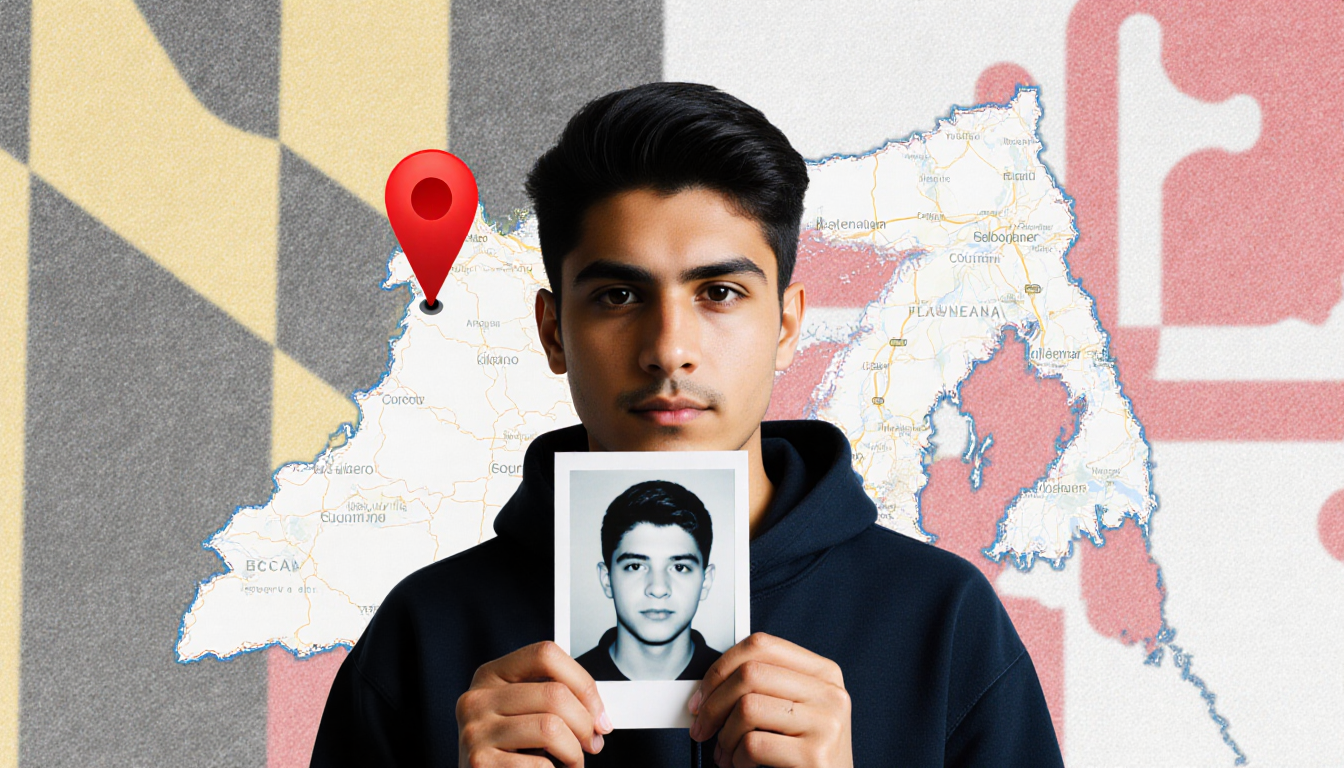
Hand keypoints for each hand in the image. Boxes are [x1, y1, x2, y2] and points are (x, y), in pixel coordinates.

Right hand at [456, 641, 613, 766]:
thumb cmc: (507, 749)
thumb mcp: (522, 712)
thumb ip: (552, 700)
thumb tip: (597, 714)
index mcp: (492, 675)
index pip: (546, 654)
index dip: (582, 682)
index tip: (598, 711)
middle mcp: (479, 698)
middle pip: (554, 694)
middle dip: (585, 724)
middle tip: (592, 742)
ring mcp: (476, 731)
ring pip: (551, 728)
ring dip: (574, 753)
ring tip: (571, 761)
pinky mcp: (480, 762)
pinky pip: (540, 765)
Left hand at [688, 632, 851, 767]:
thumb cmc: (807, 753)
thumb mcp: (795, 710)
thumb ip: (763, 689)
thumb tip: (708, 688)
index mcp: (823, 673)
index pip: (761, 645)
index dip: (721, 667)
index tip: (703, 693)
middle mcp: (829, 693)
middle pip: (750, 673)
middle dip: (714, 704)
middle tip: (703, 726)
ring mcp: (825, 723)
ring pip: (748, 708)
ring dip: (725, 736)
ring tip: (728, 752)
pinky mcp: (815, 755)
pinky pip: (754, 744)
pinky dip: (737, 758)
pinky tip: (744, 764)